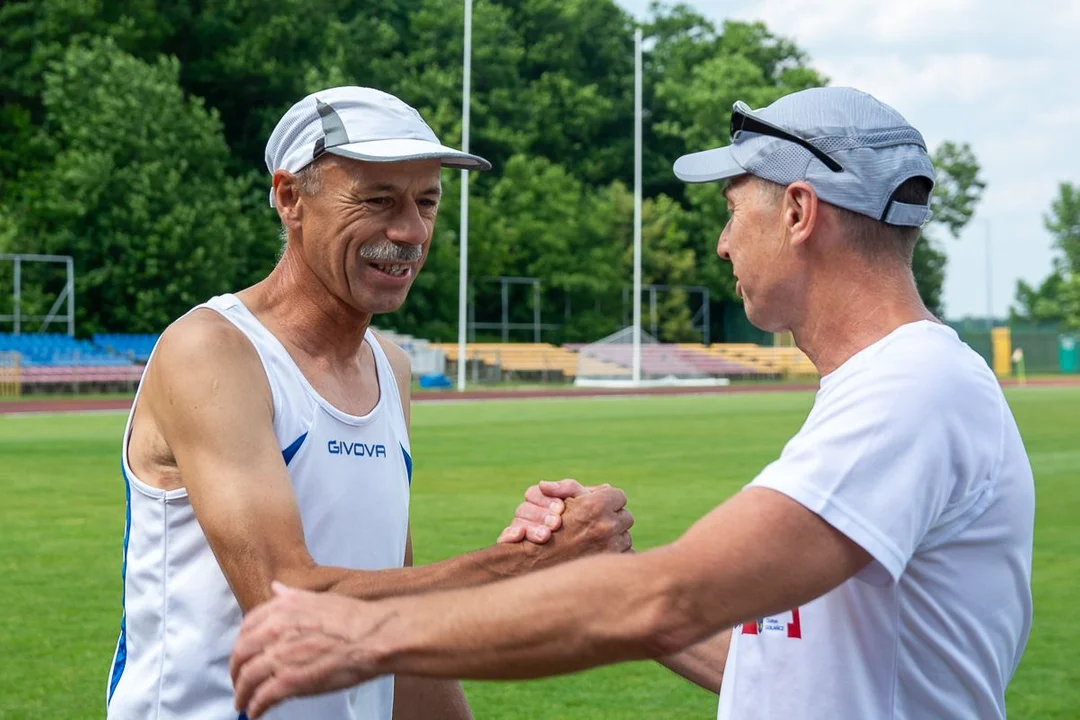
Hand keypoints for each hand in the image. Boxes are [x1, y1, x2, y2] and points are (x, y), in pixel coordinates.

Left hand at [230, 582, 378, 717]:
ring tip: (243, 702)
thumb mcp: (317, 598)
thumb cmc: (353, 619)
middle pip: (241, 654)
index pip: (246, 627)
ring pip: (247, 678)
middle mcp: (274, 630)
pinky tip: (256, 712)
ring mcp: (280, 656)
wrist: (373, 636)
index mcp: (281, 609)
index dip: (242, 644)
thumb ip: (291, 596)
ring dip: (242, 694)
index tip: (244, 654)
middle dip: (236, 671)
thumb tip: (277, 588)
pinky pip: (262, 697)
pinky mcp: (289, 681)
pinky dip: (255, 707)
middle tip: (238, 681)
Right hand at [500, 480, 633, 559]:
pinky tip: (598, 555)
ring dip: (614, 539)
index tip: (601, 507)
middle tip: (598, 525)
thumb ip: (580, 489)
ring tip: (593, 542)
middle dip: (613, 520)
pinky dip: (614, 556)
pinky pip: (624, 556)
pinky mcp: (612, 566)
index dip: (608, 501)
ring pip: (625, 538)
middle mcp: (607, 526)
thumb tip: (607, 488)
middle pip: (626, 517)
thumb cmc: (542, 527)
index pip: (618, 496)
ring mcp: (611, 548)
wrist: (532, 566)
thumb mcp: (557, 500)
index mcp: (596, 506)